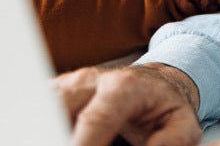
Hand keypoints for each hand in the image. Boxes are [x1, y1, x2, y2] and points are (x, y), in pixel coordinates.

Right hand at [55, 63, 201, 145]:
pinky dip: (42, 127)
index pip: (95, 119)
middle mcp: (90, 80)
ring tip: (53, 137)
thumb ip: (170, 142)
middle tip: (60, 142)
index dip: (83, 144)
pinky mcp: (54, 92)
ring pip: (41, 109)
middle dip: (54, 133)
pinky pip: (36, 111)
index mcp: (124, 87)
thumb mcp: (183, 125)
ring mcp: (68, 84)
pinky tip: (51, 134)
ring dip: (45, 128)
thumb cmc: (167, 108)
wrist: (155, 85)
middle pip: (57, 110)